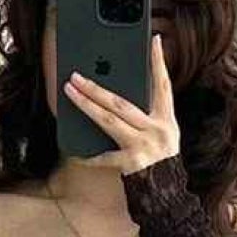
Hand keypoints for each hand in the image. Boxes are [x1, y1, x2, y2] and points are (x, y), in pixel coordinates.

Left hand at [65, 33, 181, 175]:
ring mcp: (143, 147)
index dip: (158, 62)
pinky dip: (88, 156)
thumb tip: (114, 96)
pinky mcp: (131, 163)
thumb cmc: (161, 163)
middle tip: (76, 75)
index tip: (152, 40)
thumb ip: (145, 117)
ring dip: (86, 105)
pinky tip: (73, 151)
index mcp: (167, 120)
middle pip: (122, 103)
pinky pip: (103, 157)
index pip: (163, 84)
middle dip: (96, 87)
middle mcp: (157, 130)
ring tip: (69, 92)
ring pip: (108, 120)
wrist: (167, 196)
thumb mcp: (162, 135)